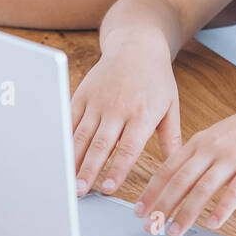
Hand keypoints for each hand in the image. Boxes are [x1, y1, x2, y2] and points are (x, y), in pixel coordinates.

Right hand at [71, 29, 181, 196]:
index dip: (117, 170)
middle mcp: (118, 108)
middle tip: (80, 192)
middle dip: (89, 170)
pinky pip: (71, 120)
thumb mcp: (171, 105)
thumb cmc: (157, 78)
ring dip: (73, 159)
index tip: (108, 189)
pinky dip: (65, 139)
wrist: (137, 44)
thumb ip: (171, 136)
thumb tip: (175, 164)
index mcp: (142, 114)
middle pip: (100, 145)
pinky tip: (60, 156)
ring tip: (67, 180)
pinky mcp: (83, 95)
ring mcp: (98, 101)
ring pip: (82, 135)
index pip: (128, 148)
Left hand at [133, 96, 235, 235]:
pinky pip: (235, 191)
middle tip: (151, 225)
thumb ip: (199, 152)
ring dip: (186, 213)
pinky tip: (213, 223)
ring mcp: (233, 157)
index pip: (168, 168)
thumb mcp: (219, 134)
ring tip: (175, 230)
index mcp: (201, 140)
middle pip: (180, 180)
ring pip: (203, 188)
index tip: (140, 209)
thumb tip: (177, 174)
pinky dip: (222, 209)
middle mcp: (213, 148)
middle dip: (162, 206)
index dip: (152, 191)